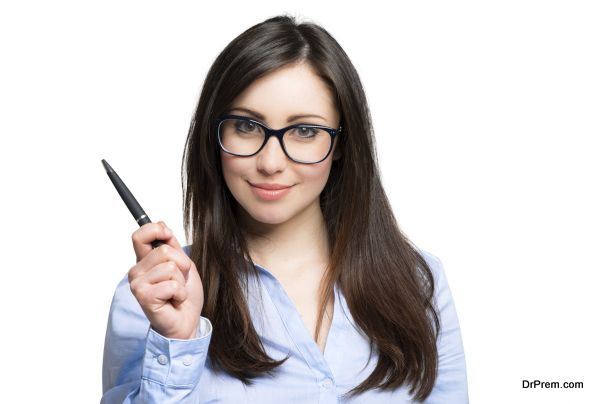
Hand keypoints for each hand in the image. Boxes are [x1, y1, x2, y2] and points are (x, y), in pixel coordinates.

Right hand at [128, 221, 203, 338]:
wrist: (187, 321)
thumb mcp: (183, 264)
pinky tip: (174, 301)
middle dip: (182, 265)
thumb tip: (162, 225)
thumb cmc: (183, 295)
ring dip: (181, 281)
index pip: (140, 235)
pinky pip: (172, 284)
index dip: (156, 230)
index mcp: (144, 261)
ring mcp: (138, 285)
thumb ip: (172, 246)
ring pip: (170, 267)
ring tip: (176, 293)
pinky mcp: (144, 297)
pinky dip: (180, 293)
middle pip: (164, 250)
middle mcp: (136, 272)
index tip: (168, 234)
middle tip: (179, 281)